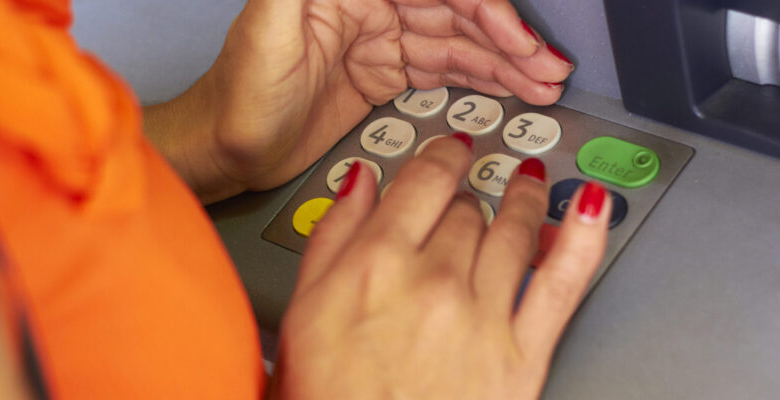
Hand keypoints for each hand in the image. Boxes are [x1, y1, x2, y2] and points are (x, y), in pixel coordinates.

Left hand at [143, 0, 574, 202]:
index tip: (516, 40)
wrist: (224, 149)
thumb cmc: (234, 96)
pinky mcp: (379, 76)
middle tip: (547, 68)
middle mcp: (367, 7)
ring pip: (453, 44)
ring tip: (542, 83)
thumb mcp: (268, 27)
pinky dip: (475, 79)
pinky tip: (505, 87)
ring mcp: (376, 42)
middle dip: (505, 40)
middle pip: (453, 14)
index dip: (483, 11)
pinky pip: (438, 71)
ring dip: (501, 63)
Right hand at [271, 135, 609, 398]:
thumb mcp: (304, 311)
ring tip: (529, 181)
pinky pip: (564, 283)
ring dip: (524, 198)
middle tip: (471, 189)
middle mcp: (434, 280)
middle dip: (468, 195)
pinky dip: (584, 239)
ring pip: (514, 231)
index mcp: (377, 263)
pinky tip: (592, 208)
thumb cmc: (330, 398)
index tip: (450, 149)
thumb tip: (360, 183)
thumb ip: (332, 236)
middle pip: (467, 209)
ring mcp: (484, 315)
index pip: (423, 182)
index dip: (442, 156)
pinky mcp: (523, 355)